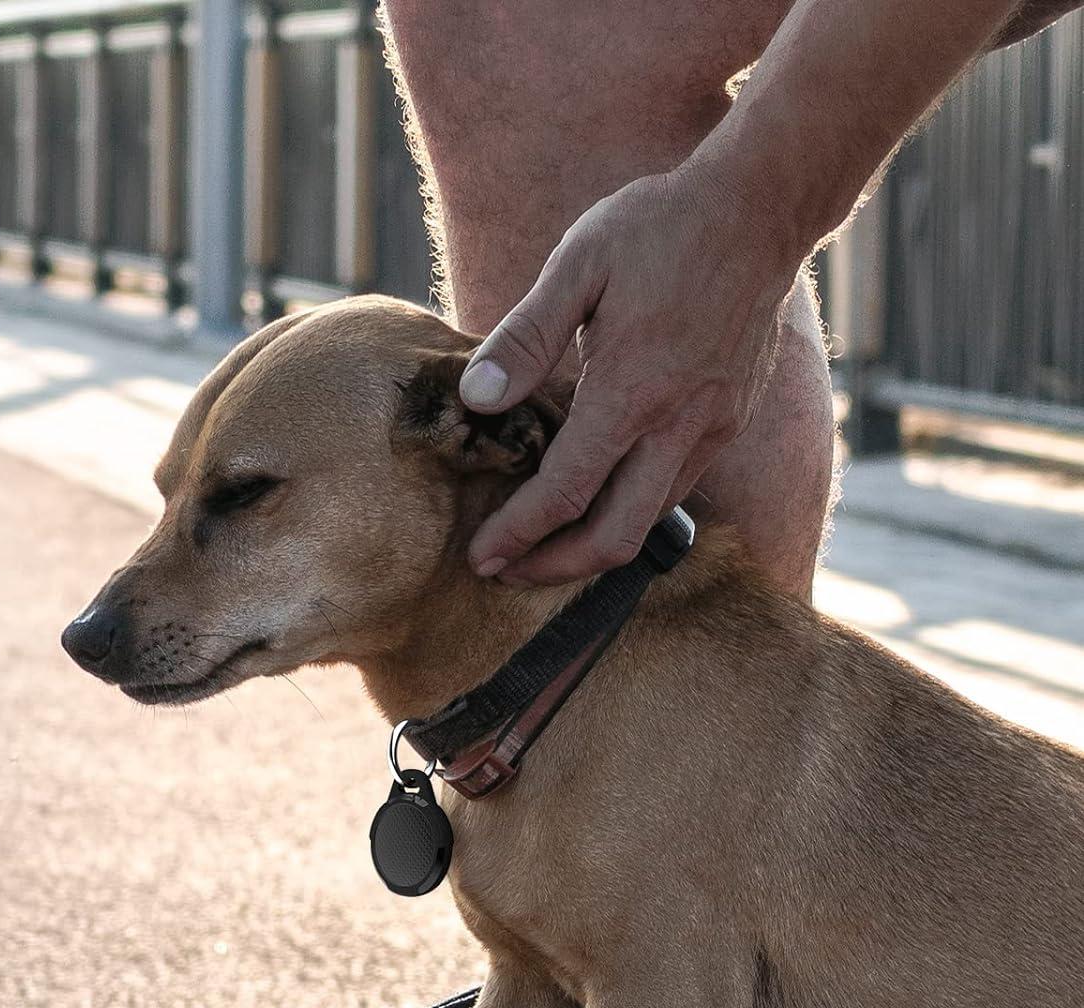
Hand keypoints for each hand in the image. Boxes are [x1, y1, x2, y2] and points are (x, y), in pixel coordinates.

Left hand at [462, 164, 801, 585]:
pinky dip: (629, 515)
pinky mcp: (727, 423)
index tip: (481, 556)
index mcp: (632, 390)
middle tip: (504, 572)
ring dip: (592, 549)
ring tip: (540, 548)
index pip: (565, 492)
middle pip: (614, 538)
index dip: (518, 533)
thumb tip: (476, 399)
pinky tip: (595, 504)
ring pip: (649, 524)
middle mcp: (678, 424)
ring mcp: (711, 428)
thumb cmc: (660, 226)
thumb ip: (524, 337)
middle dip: (554, 568)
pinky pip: (674, 492)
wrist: (761, 206)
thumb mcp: (578, 263)